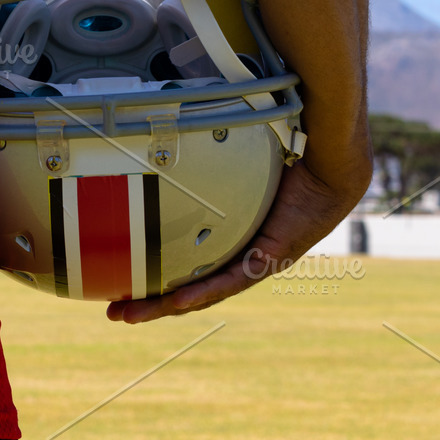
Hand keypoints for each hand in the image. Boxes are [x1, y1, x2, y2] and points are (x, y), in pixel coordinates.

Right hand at [106, 157, 364, 324]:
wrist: (326, 154)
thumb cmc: (281, 147)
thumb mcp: (225, 158)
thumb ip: (194, 154)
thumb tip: (155, 126)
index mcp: (228, 235)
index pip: (185, 265)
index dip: (152, 278)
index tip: (119, 283)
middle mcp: (240, 253)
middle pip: (187, 287)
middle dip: (149, 303)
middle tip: (112, 311)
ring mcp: (256, 260)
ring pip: (204, 293)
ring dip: (166, 306)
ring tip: (129, 314)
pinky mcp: (271, 258)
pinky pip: (231, 279)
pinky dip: (201, 291)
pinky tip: (174, 301)